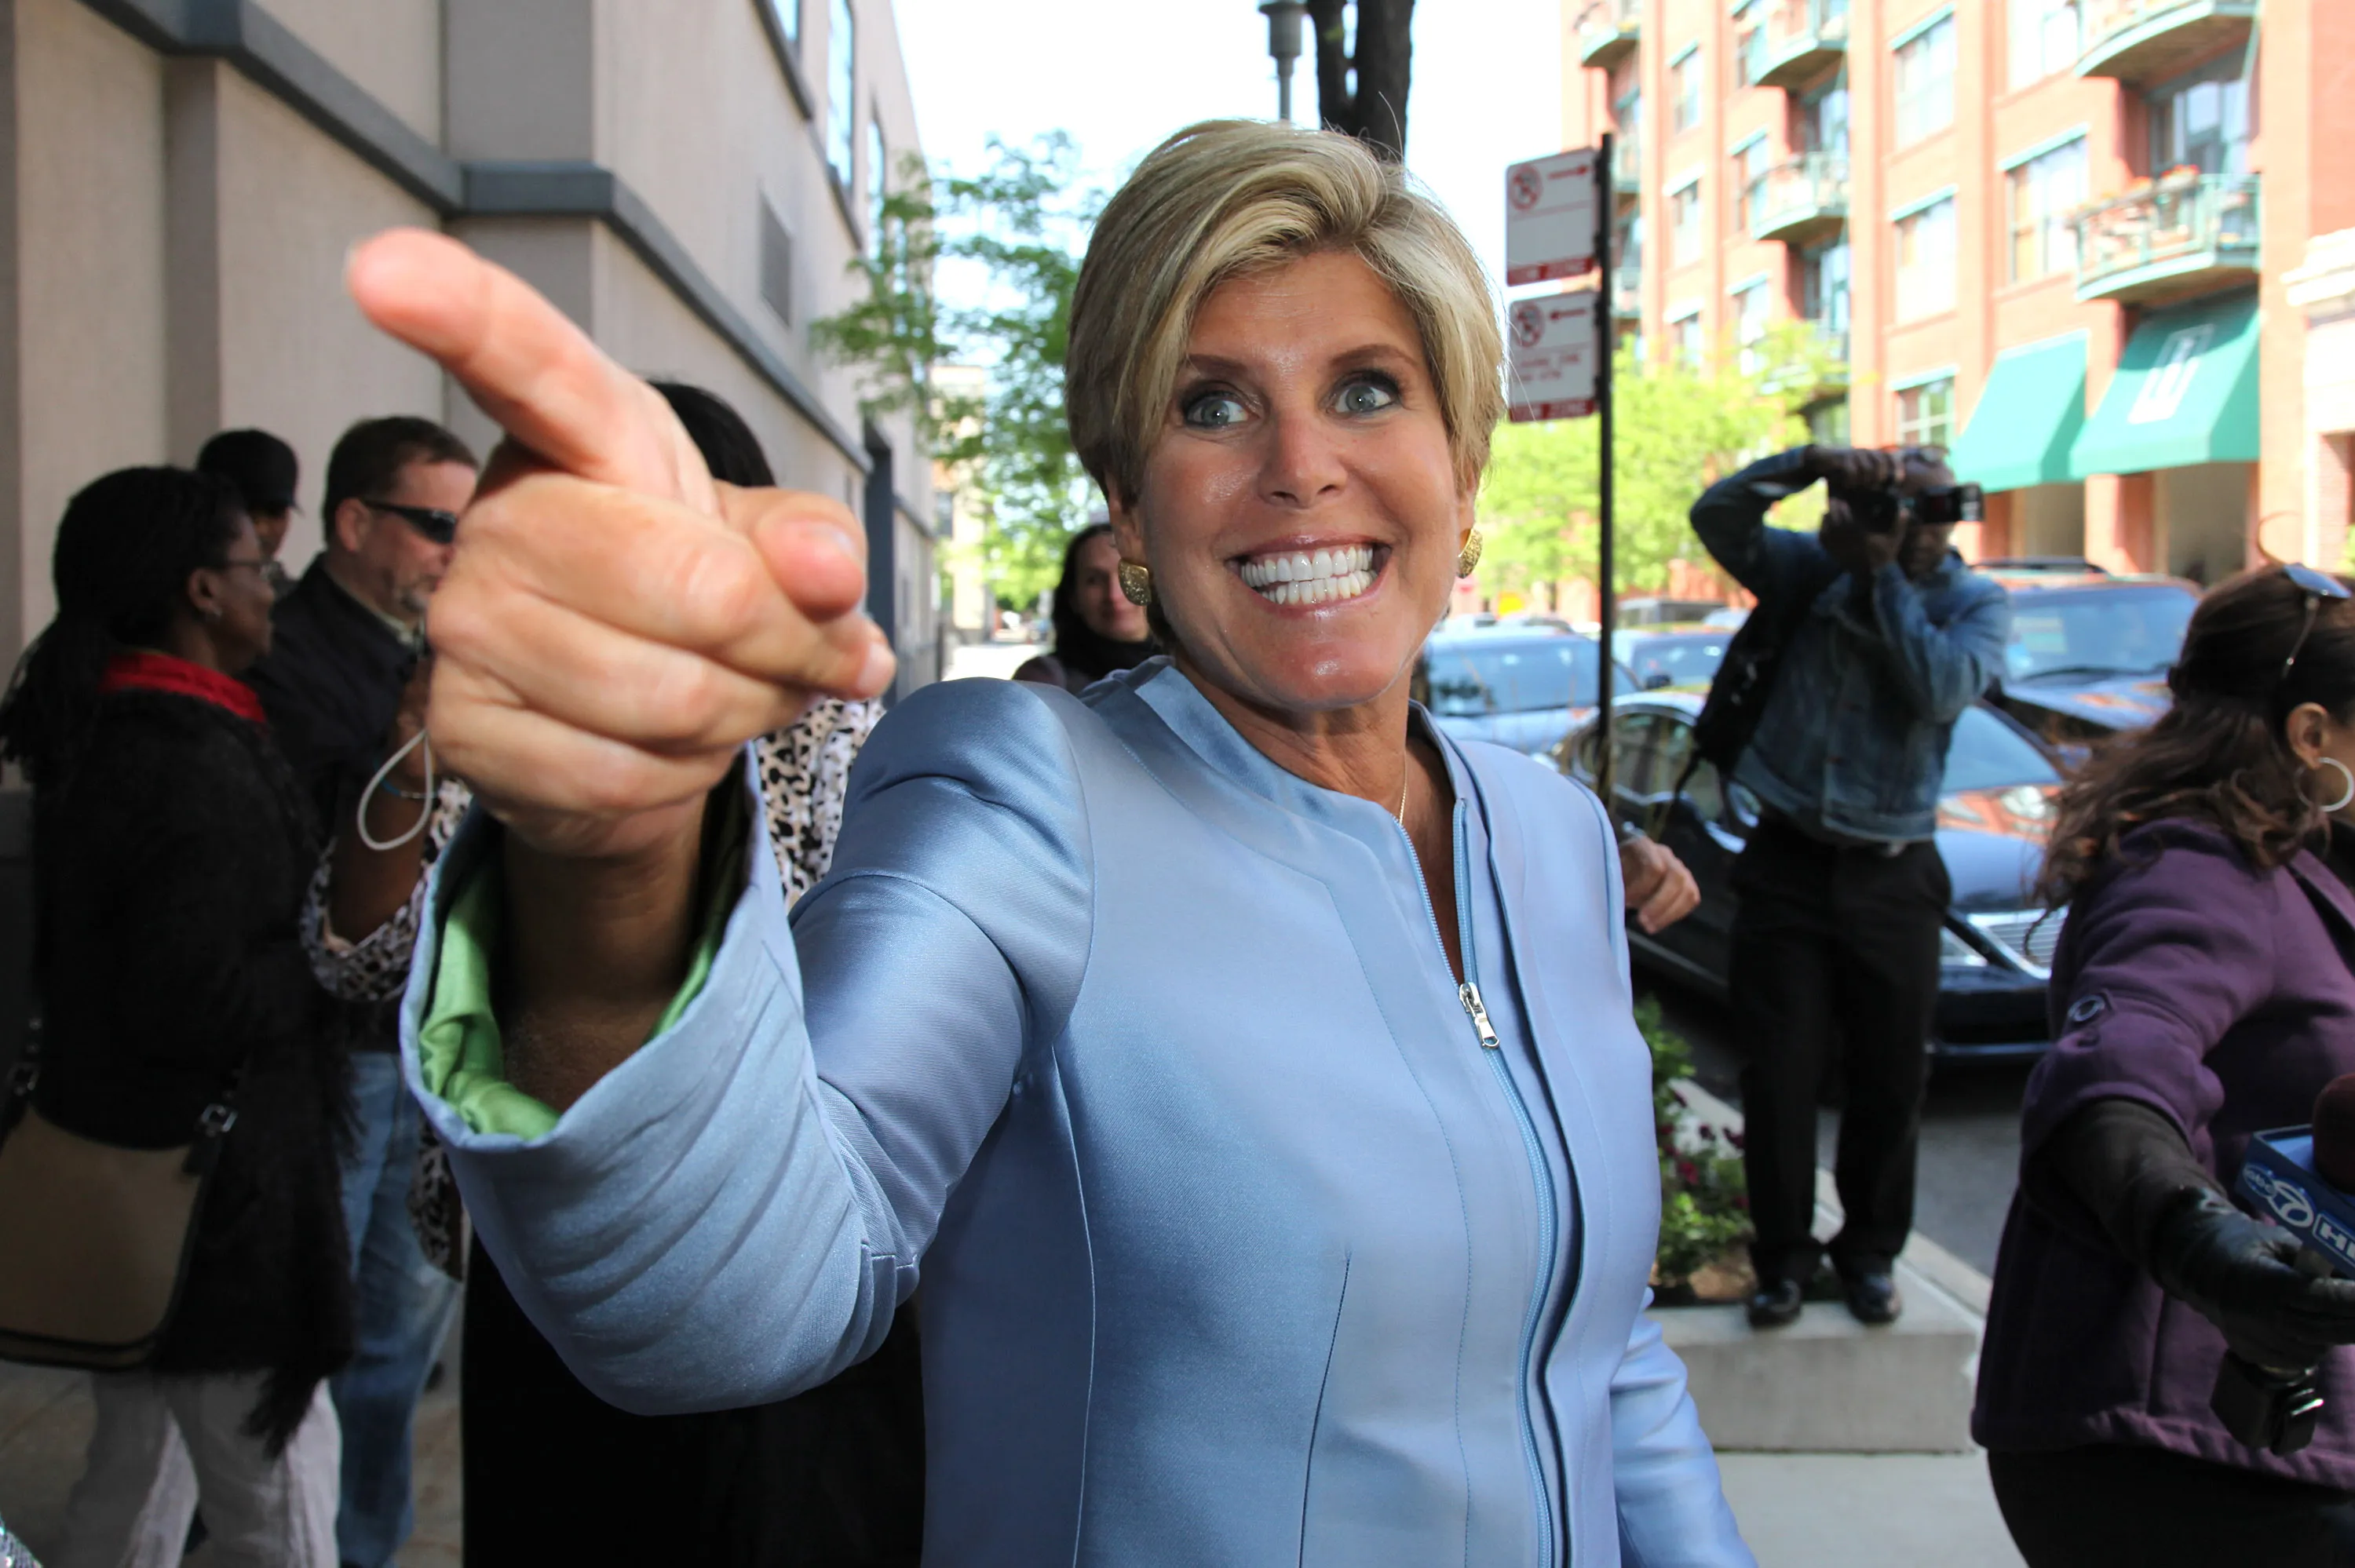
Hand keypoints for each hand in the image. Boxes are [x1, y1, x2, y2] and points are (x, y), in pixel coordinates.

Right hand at [343, 230, 893, 864]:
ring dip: (747, 713)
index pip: (522, 362)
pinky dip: (684, 777)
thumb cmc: (689, 593)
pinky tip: (667, 746)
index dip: (460, 314)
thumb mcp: (767, 542)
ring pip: (679, 698)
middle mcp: (501, 520)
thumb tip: (828, 572)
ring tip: (734, 691)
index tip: (387, 269)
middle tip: (805, 650)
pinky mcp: (461, 730)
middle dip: (790, 642)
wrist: (627, 722)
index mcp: (575, 436)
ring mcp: (464, 627)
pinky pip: (628, 776)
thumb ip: (812, 540)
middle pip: (701, 589)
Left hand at [1620, 833, 1699, 933]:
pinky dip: (1675, 914)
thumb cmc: (1613, 871)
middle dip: (1659, 903)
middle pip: (1675, 877)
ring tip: (1648, 927)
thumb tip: (1616, 901)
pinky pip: (1691, 899)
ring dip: (1668, 913)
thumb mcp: (1608, 871)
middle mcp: (1664, 852)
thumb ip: (1614, 882)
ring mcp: (1679, 866)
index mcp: (1643, 845)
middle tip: (1642, 921)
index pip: (1653, 866)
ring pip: (1687, 889)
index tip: (1625, 903)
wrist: (1623, 867)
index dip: (1641, 888)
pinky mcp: (1687, 882)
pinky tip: (1656, 923)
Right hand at [1807, 445, 1903, 490]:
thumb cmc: (1842, 470)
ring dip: (1862, 482)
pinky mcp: (1843, 458)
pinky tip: (1846, 485)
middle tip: (1871, 489)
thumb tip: (1886, 489)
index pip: (1890, 457)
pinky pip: (1852, 471)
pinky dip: (1851, 480)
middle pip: (1880, 464)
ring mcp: (1854, 454)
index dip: (1897, 468)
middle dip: (1878, 478)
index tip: (1898, 481)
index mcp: (1871, 454)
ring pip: (1866, 470)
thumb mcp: (1858, 472)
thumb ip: (1872, 478)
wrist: (1821, 459)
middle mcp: (1865, 451)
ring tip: (1856, 488)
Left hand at [1817, 500, 1900, 577]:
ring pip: (1826, 529)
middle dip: (1834, 509)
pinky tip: (1824, 525)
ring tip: (1829, 511)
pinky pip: (1823, 540)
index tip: (1842, 500)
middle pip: (1834, 520)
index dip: (1842, 507)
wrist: (1874, 576)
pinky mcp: (1834, 553)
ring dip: (1827, 518)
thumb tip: (1906, 509)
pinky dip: (1822, 530)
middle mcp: (1846, 540)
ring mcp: (1838, 547)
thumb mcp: (1894, 540)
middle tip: (1834, 501)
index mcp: (1860, 534)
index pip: (1846, 517)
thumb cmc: (1884, 556)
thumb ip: (1899, 524)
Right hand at [2149, 1190, 2354, 1369]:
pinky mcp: (2247, 1351)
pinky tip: (2312, 1333)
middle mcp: (2254, 1313)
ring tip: (2337, 1320)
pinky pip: (2293, 1361)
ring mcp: (2249, 1336)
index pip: (2318, 1297)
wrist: (2196, 1262)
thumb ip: (2316, 1260)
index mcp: (2262, 1280)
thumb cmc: (2244, 1245)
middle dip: (2351, 1324)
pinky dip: (2311, 1349)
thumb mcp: (2279, 1241)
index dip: (2350, 1299)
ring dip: (2331, 1338)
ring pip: (2310, 1351)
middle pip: (2319, 1330)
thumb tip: (2352, 1273)